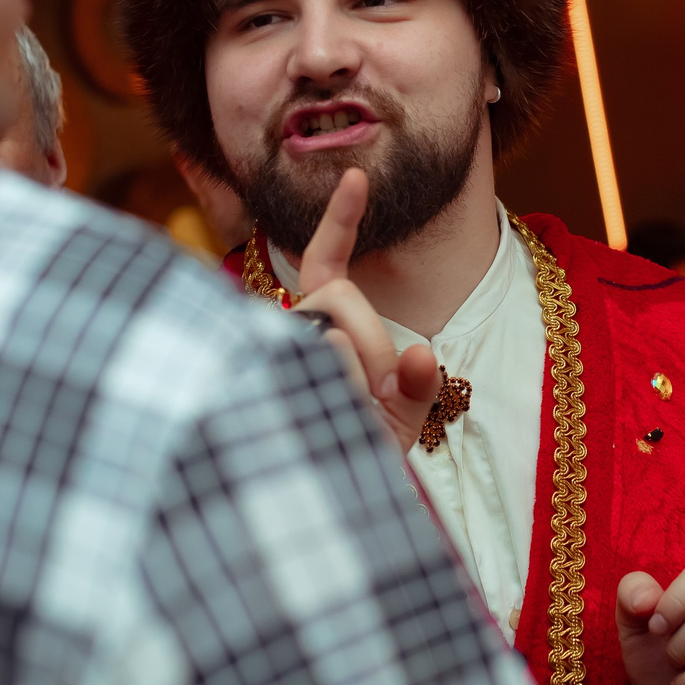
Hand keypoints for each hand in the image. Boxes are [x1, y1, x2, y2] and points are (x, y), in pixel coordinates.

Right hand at [291, 168, 443, 454]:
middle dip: (376, 343)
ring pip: (335, 328)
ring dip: (363, 374)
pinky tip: (341, 412)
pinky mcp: (265, 375)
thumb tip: (419, 354)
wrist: (323, 509)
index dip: (339, 219)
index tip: (356, 175)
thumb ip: (417, 383)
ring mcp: (272, 351)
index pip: (323, 261)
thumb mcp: (402, 417)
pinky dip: (350, 385)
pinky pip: (325, 355)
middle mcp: (286, 330)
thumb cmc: (358, 457)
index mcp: (318, 327)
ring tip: (353, 416)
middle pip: (340, 296)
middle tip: (379, 395)